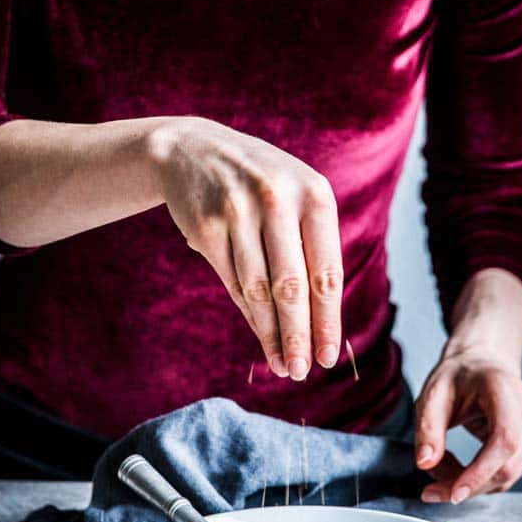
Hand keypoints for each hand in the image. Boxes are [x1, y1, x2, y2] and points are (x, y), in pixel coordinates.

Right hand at [155, 115, 343, 379]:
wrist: (192, 150)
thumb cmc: (259, 185)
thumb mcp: (296, 197)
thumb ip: (312, 245)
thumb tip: (323, 319)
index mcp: (314, 194)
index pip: (326, 270)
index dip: (328, 319)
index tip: (328, 357)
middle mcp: (278, 201)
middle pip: (292, 287)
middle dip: (299, 336)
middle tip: (302, 372)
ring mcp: (239, 212)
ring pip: (259, 290)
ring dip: (272, 334)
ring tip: (283, 365)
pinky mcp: (206, 227)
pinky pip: (233, 281)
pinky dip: (248, 314)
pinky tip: (260, 337)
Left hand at [414, 347, 521, 502]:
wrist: (479, 365)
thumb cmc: (457, 376)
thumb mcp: (432, 395)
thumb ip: (427, 428)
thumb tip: (425, 463)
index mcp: (505, 389)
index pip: (504, 439)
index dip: (481, 471)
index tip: (454, 492)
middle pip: (507, 465)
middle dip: (467, 484)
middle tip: (431, 489)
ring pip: (507, 475)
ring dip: (471, 484)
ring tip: (440, 468)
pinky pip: (507, 473)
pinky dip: (480, 479)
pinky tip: (457, 468)